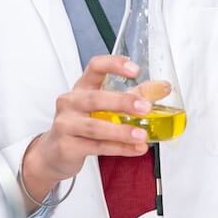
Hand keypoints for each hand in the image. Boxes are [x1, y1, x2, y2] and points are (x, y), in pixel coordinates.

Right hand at [21, 55, 150, 195]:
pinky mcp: (67, 146)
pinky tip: (135, 149)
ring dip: (122, 131)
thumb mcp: (103, 106)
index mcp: (82, 86)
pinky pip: (96, 147)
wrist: (53, 153)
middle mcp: (71, 102)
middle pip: (95, 98)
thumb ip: (133, 95)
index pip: (94, 67)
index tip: (135, 70)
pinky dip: (119, 148)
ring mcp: (66, 124)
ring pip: (96, 126)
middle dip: (122, 102)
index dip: (114, 65)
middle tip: (145, 107)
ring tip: (143, 135)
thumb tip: (163, 87)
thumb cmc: (81, 123)